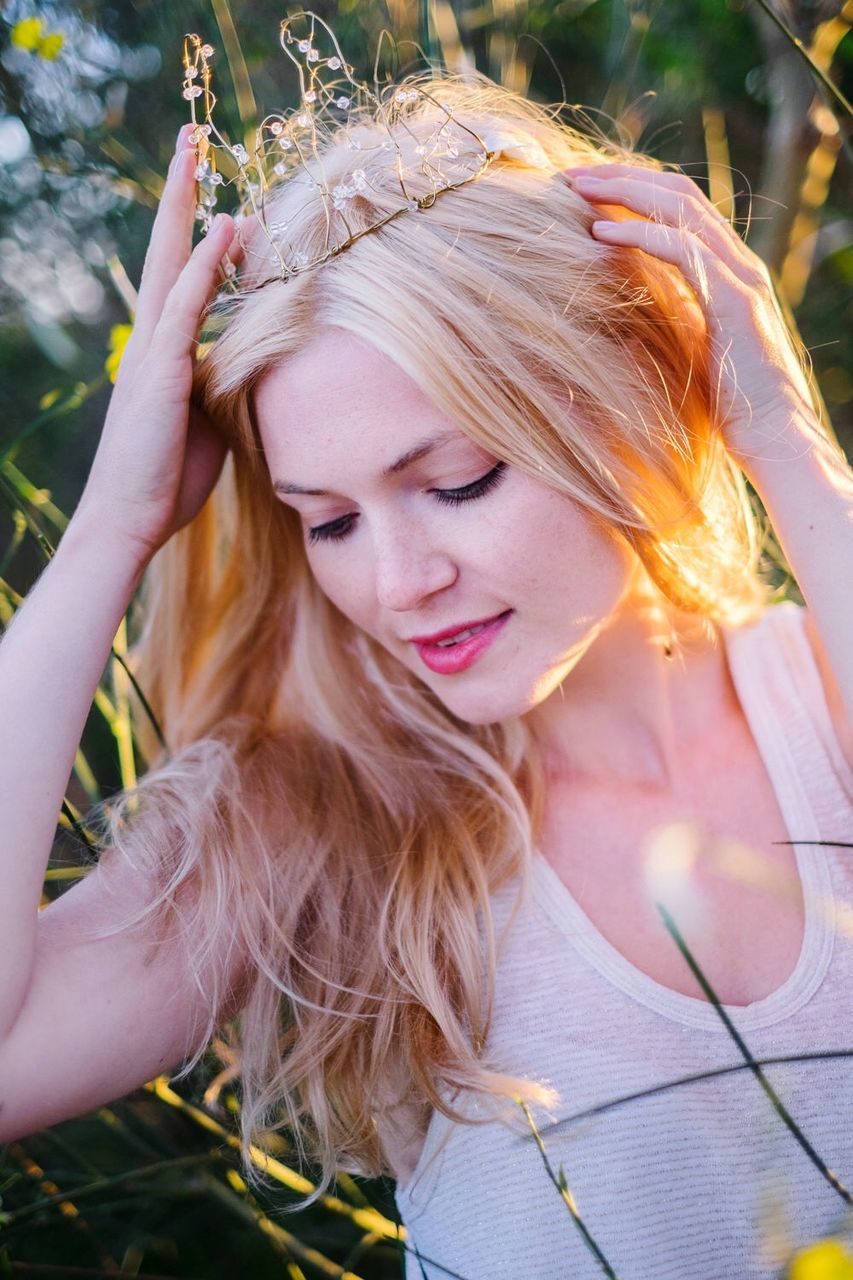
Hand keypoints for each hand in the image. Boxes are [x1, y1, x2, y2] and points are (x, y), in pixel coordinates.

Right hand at [76, 123, 239, 564]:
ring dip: (188, 206)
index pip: (182, 275)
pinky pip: (185, 309)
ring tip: (199, 150)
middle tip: (193, 135)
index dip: (197, 229)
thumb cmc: (169, 477)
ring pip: (173, 264)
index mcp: (164, 351)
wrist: (131, 520)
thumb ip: (225, 386)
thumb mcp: (209, 423)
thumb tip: (256, 369)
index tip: (212, 186)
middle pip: (168, 250)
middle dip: (181, 193)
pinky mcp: (160, 374)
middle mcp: (153, 339)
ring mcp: (152, 351)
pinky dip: (206, 268)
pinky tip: (226, 231)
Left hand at [565, 163, 818, 478]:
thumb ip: (672, 317)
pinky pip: (683, 249)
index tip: (580, 191)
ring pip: (680, 207)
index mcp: (727, 271)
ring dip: (623, 192)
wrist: (775, 440)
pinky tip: (598, 235)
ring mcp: (740, 277)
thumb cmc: (730, 409)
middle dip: (620, 177)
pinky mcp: (734, 301)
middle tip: (568, 176)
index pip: (679, 207)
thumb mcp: (691, 350)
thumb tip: (626, 306)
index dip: (631, 190)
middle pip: (677, 192)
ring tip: (574, 189)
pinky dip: (639, 234)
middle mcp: (738, 263)